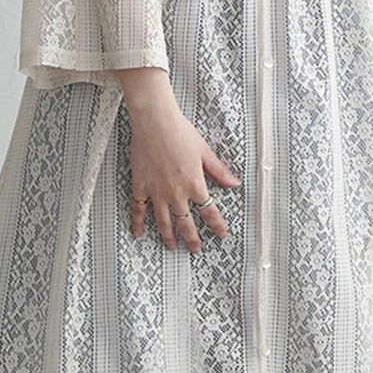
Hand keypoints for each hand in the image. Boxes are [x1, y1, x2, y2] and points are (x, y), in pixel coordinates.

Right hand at [119, 70, 239, 252]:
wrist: (155, 122)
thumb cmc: (181, 132)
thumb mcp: (204, 152)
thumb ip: (219, 171)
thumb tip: (235, 183)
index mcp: (194, 184)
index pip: (209, 212)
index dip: (217, 225)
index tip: (222, 235)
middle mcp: (176, 193)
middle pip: (186, 223)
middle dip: (192, 239)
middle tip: (195, 250)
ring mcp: (156, 192)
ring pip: (164, 221)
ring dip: (169, 237)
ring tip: (172, 247)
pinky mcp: (141, 186)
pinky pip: (138, 209)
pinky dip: (138, 223)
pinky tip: (138, 234)